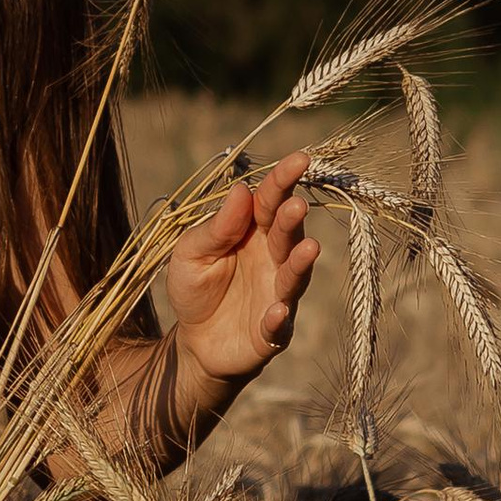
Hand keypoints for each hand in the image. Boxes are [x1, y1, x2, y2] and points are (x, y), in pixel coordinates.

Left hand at [168, 153, 319, 415]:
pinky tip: (275, 310)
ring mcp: (277, 294)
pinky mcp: (272, 332)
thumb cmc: (195, 286)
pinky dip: (279, 319)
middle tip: (296, 205)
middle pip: (286, 234)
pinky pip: (279, 326)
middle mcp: (272, 259)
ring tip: (309, 247)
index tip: (300, 159)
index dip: (283, 180)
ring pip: (294, 276)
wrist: (194, 341)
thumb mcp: (191, 253)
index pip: (270, 201)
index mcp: (252, 232)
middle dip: (292, 219)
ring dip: (300, 263)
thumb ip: (216, 227)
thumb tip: (241, 190)